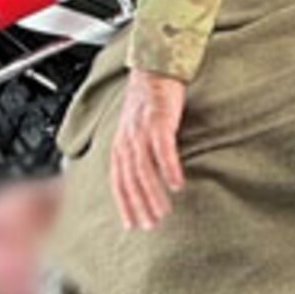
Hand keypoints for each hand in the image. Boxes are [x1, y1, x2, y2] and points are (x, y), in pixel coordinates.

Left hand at [110, 69, 186, 230]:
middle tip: (151, 225)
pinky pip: (163, 150)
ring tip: (164, 212)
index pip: (117, 182)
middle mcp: (126, 139)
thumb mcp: (135, 129)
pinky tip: (177, 185)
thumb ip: (135, 151)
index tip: (132, 226)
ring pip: (144, 170)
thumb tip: (142, 179)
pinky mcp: (159, 121)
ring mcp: (141, 130)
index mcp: (119, 143)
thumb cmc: (149, 101)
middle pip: (129, 180)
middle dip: (138, 206)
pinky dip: (168, 169)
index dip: (124, 205)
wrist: (156, 67)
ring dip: (153, 194)